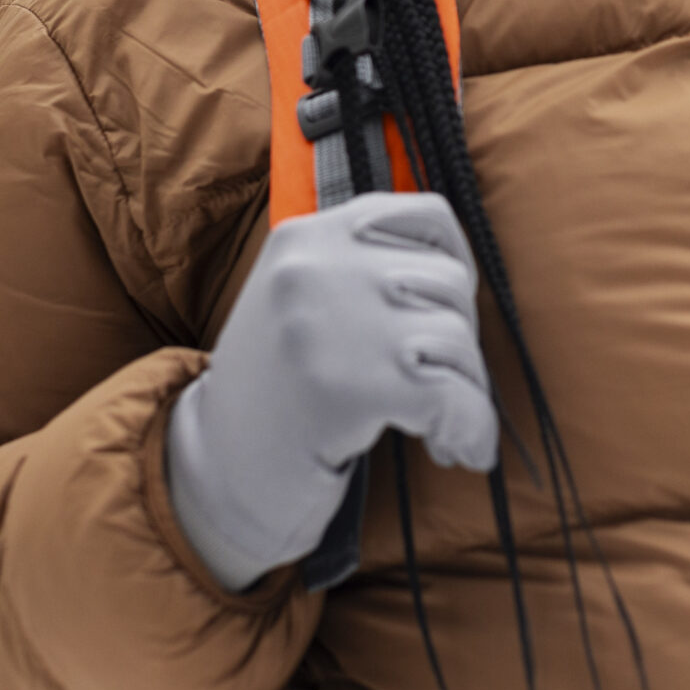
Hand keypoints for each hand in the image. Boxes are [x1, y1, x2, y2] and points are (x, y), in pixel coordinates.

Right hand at [166, 191, 499, 592]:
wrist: (218, 474)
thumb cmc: (277, 392)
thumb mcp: (301, 304)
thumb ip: (364, 272)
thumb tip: (463, 276)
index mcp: (307, 236)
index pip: (428, 215)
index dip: (458, 265)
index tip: (451, 310)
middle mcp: (316, 266)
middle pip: (449, 281)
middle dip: (460, 342)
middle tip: (440, 388)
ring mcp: (331, 323)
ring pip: (457, 339)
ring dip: (468, 391)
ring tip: (444, 425)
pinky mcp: (352, 386)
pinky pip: (453, 397)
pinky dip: (470, 429)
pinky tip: (457, 450)